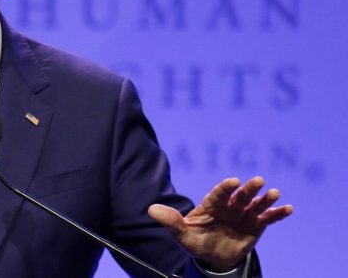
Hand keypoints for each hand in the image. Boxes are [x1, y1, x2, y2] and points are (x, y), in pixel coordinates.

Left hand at [148, 176, 292, 271]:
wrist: (214, 257)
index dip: (225, 187)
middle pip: (240, 195)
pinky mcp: (256, 225)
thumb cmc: (196, 241)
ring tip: (273, 193)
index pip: (218, 193)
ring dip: (265, 198)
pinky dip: (278, 213)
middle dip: (249, 189)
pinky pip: (268, 218)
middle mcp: (229, 206)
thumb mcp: (182, 234)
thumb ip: (170, 221)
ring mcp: (244, 214)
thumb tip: (150, 210)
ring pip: (255, 204)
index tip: (233, 181)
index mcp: (211, 205)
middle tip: (258, 181)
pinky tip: (288, 208)